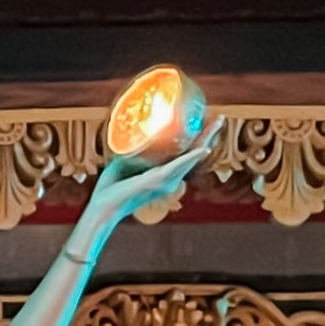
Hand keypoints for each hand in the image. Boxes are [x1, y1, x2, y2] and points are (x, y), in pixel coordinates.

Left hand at [84, 122, 222, 227]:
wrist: (104, 207)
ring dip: (206, 139)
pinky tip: (203, 148)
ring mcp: (165, 180)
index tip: (205, 123)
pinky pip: (177, 167)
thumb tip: (131, 133)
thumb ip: (130, 151)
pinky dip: (190, 158)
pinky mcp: (156, 180)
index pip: (185, 154)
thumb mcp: (123, 164)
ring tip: (217, 123)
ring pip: (191, 157)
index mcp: (164, 174)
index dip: (197, 140)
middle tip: (220, 118)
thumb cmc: (111, 189)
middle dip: (209, 135)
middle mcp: (170, 178)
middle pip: (194, 154)